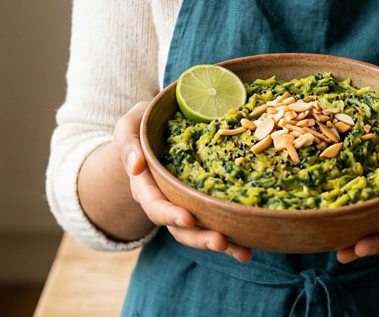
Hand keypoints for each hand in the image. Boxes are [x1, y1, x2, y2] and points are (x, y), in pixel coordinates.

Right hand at [114, 101, 252, 261]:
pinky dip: (234, 240)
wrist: (159, 131)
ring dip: (222, 245)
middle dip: (200, 237)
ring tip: (243, 252)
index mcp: (145, 186)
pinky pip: (218, 224)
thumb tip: (136, 166)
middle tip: (220, 241)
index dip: (169, 214)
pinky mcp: (206, 206)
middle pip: (180, 228)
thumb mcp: (129, 128)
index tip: (187, 218)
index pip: (154, 205)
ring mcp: (186, 207)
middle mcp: (166, 202)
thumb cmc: (143, 126)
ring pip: (200, 233)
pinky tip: (251, 248)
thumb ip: (128, 144)